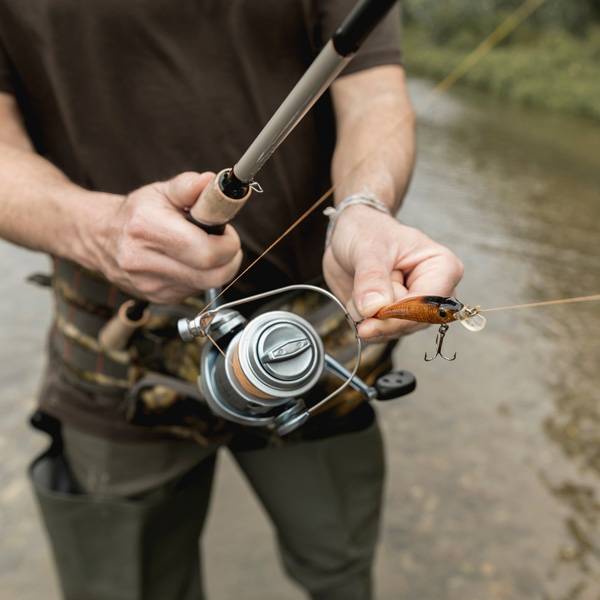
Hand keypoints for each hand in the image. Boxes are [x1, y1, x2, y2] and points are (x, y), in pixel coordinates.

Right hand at [92, 172, 241, 302]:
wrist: (100, 238)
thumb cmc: (136, 212)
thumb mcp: (160, 191)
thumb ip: (188, 186)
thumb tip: (210, 182)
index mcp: (147, 228)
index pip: (207, 252)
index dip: (228, 244)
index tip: (228, 232)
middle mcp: (145, 261)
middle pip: (213, 275)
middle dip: (229, 259)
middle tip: (224, 242)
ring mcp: (150, 284)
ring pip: (207, 285)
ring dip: (215, 267)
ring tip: (202, 247)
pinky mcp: (156, 298)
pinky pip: (194, 291)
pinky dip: (200, 277)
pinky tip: (188, 261)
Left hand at [322, 205, 463, 340]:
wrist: (351, 237)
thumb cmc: (368, 232)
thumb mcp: (368, 248)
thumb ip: (371, 277)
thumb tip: (373, 307)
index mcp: (442, 268)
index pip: (429, 304)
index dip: (399, 314)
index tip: (370, 313)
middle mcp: (434, 293)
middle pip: (413, 323)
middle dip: (381, 316)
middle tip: (361, 296)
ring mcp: (415, 309)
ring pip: (394, 331)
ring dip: (369, 318)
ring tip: (361, 290)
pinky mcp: (396, 319)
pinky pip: (380, 335)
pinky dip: (363, 322)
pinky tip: (358, 302)